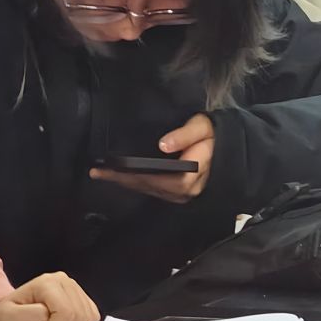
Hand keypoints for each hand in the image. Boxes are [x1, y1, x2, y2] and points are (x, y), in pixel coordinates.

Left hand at [0, 272, 100, 320]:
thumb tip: (49, 314)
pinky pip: (92, 317)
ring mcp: (75, 289)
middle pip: (79, 315)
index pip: (66, 313)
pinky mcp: (82, 299)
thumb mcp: (7, 318)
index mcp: (47, 282)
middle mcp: (64, 281)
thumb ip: (28, 314)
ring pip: (87, 318)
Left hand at [90, 113, 214, 202]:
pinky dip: (134, 183)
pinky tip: (119, 178)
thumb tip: (164, 145)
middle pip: (152, 187)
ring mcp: (180, 194)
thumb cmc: (212, 133)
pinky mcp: (175, 193)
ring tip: (102, 174)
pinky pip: (152, 189)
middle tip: (100, 172)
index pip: (165, 180)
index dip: (140, 176)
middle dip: (125, 179)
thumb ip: (185, 135)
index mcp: (194, 174)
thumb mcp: (202, 127)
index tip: (119, 169)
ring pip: (149, 190)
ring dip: (126, 183)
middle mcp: (187, 190)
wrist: (220, 142)